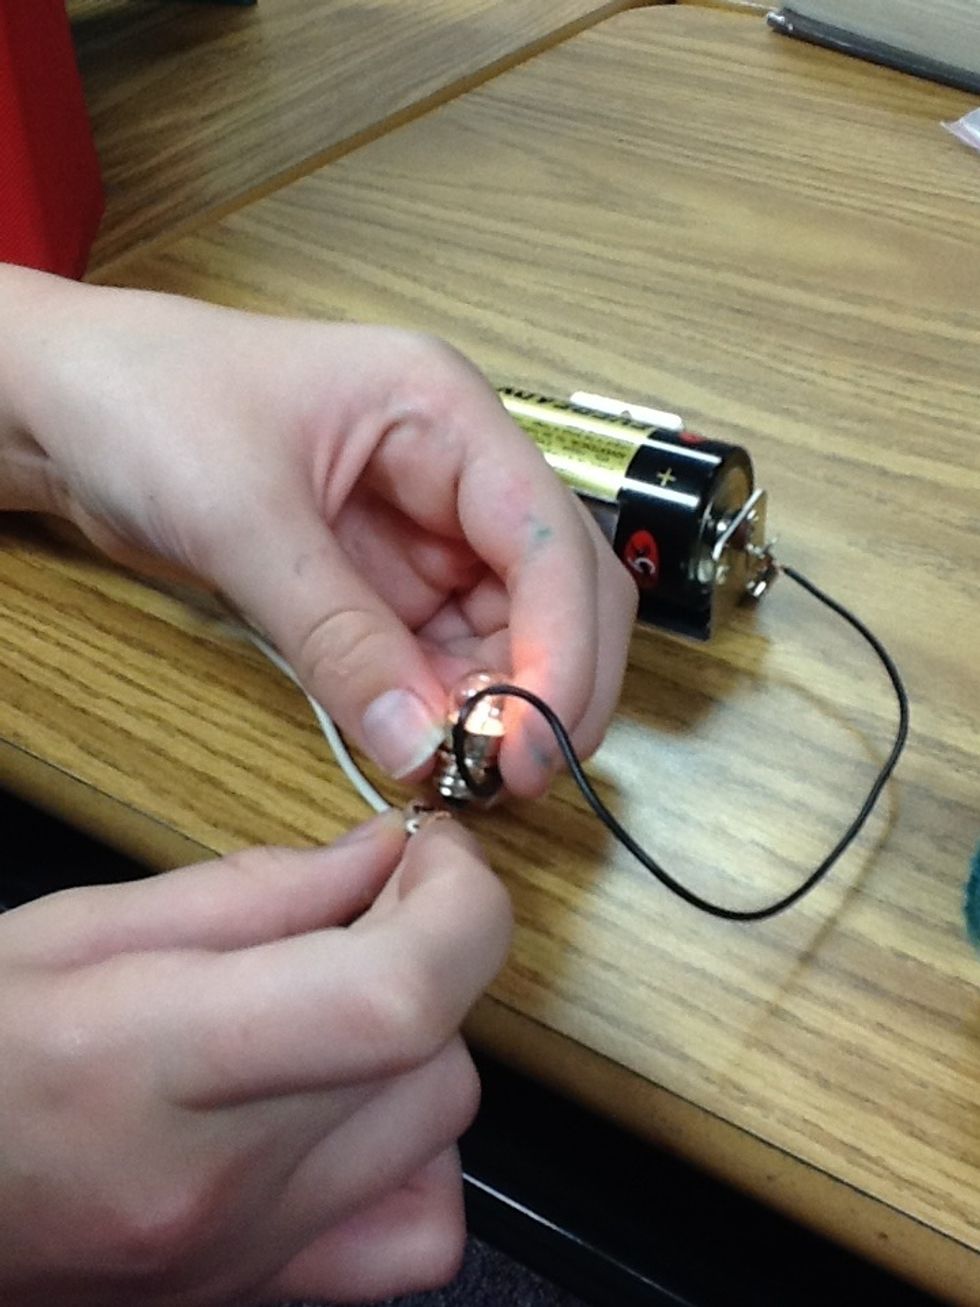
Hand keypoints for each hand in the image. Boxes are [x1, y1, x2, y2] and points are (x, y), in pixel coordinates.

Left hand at [0, 266, 636, 793]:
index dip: (564, 646)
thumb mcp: (243, 518)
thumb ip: (339, 636)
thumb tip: (423, 744)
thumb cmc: (145, 401)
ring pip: (507, 633)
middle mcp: (453, 471)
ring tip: (464, 774)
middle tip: (511, 776)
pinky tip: (425, 747)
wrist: (62, 408)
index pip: (549, 537)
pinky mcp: (383, 582)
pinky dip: (445, 707)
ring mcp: (421, 531)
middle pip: (558, 588)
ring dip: (500, 707)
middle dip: (550, 682)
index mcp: (443, 412)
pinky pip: (440, 656)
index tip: (537, 743)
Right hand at [0, 813, 510, 1305]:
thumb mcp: (77, 930)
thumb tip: (381, 855)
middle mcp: (219, 1180)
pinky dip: (417, 1149)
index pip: (395, 997)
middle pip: (434, 1052)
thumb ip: (251, 890)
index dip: (458, 906)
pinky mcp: (256, 1289)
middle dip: (433, 950)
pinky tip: (350, 1101)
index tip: (435, 854)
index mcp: (154, 1060)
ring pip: (442, 1127)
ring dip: (422, 1038)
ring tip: (337, 998)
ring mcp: (245, 1253)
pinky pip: (418, 1233)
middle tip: (370, 904)